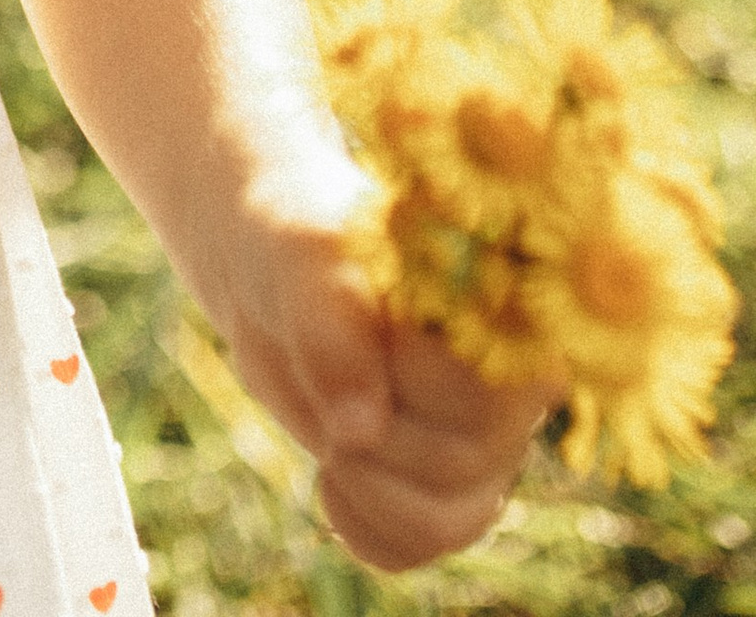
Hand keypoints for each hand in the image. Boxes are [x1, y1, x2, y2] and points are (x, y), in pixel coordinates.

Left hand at [211, 193, 555, 571]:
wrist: (277, 269)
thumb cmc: (306, 243)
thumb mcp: (304, 256)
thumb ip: (332, 328)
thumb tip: (359, 431)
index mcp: (512, 317)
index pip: (488, 396)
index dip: (406, 380)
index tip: (368, 324)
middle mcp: (515, 391)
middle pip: (463, 466)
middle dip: (372, 433)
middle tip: (328, 377)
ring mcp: (487, 448)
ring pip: (447, 522)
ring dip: (365, 485)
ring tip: (330, 427)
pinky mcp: (446, 490)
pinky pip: (413, 549)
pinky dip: (360, 523)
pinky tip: (331, 474)